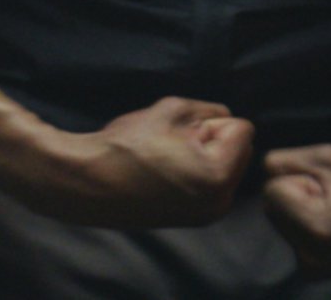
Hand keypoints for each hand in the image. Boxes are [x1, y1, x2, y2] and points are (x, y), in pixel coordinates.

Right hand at [14, 97, 253, 227]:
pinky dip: (197, 174)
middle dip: (215, 141)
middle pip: (240, 151)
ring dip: (206, 157)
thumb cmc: (125, 146)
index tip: (178, 132)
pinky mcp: (193, 220)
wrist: (88, 184)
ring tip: (166, 159)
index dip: (210, 122)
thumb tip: (225, 119)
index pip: (242, 129)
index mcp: (218, 176)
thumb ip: (207, 110)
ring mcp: (207, 215)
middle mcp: (220, 202)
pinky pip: (211, 185)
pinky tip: (165, 174)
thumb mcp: (169, 110)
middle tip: (173, 144)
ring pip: (226, 168)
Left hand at [262, 144, 330, 277]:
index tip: (328, 185)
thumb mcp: (328, 158)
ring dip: (297, 210)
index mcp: (315, 229)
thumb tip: (259, 169)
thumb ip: (285, 161)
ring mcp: (312, 268)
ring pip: (279, 222)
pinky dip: (303, 227)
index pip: (272, 190)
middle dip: (294, 195)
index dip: (298, 180)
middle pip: (271, 208)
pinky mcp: (314, 272)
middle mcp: (309, 255)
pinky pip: (291, 237)